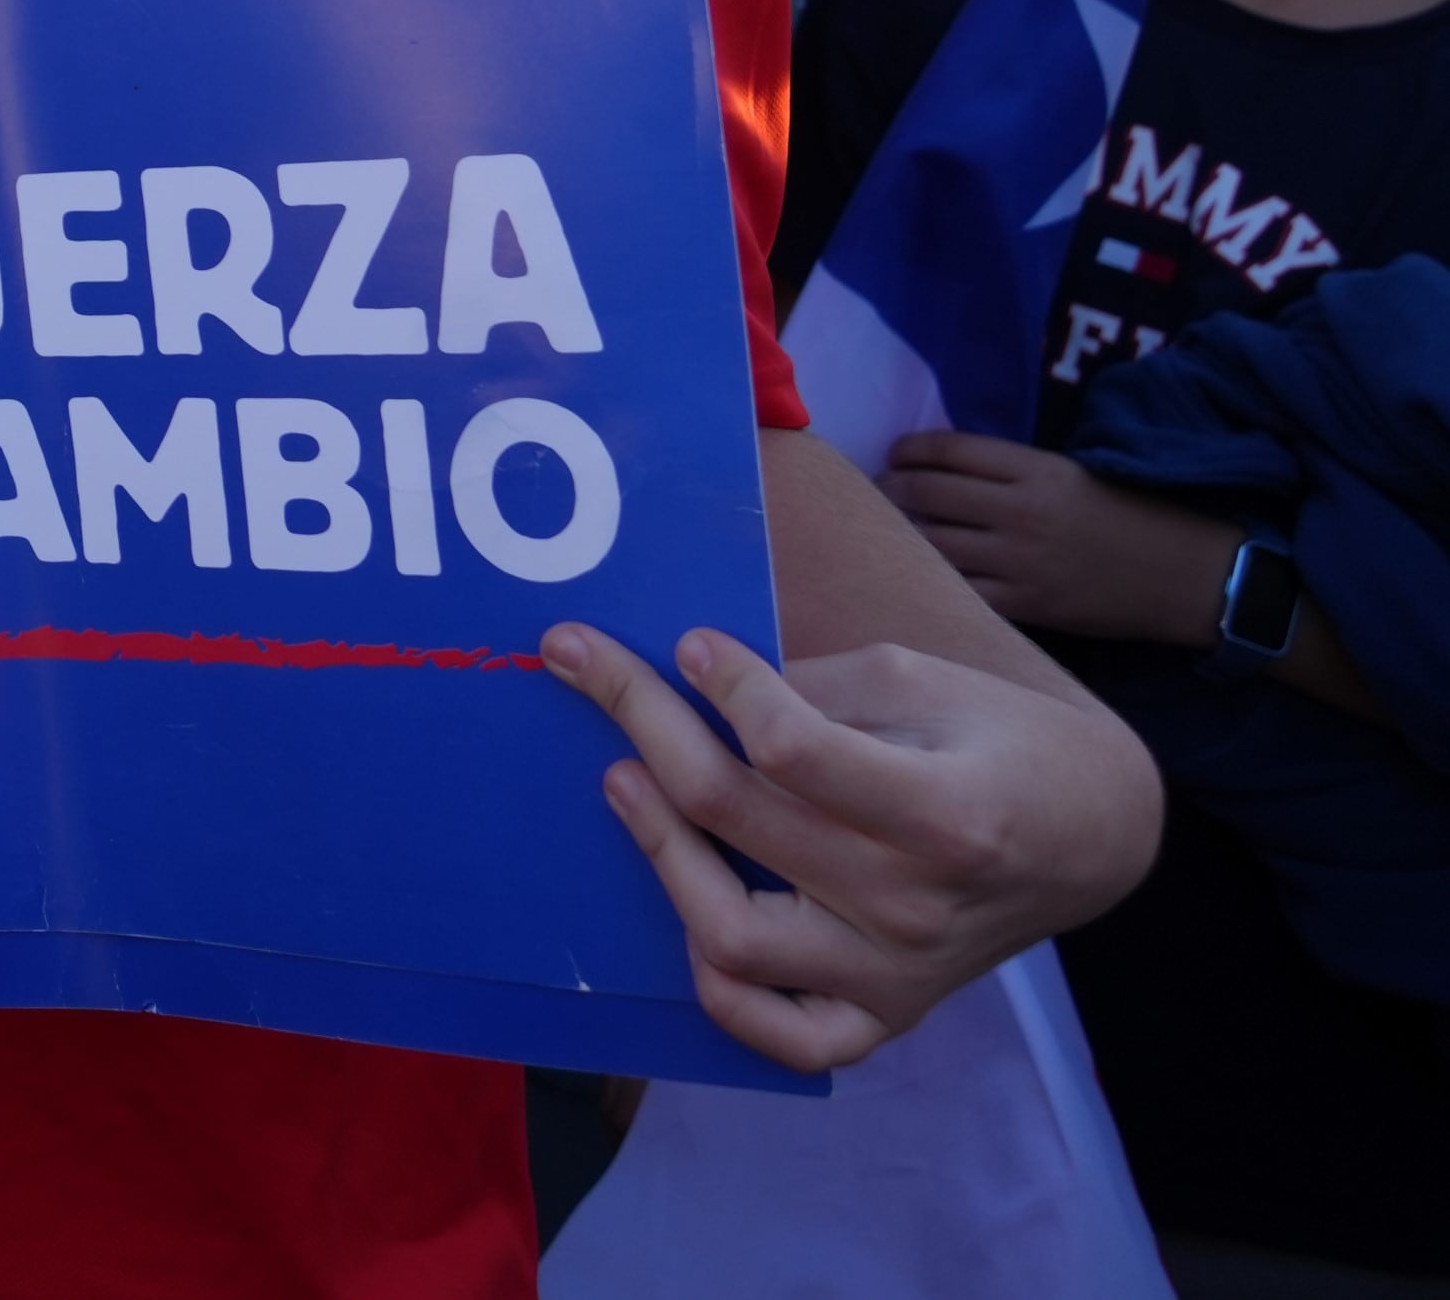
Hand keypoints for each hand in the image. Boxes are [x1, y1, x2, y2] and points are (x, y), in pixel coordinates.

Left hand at [544, 618, 1163, 1071]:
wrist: (1091, 834)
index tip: (690, 642)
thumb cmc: (996, 738)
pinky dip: (721, 992)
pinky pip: (781, 1035)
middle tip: (585, 662)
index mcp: (948, 810)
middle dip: (645, 721)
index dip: (727, 685)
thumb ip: (810, 690)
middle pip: (739, 817)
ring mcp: (896, 975)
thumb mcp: (921, 680)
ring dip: (659, 850)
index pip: (794, 750)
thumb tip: (690, 679)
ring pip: (732, 936)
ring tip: (622, 778)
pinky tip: (686, 920)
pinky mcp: (883, 1016)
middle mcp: (918, 906)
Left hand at [886, 431, 1236, 645]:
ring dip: (899, 534)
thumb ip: (1013, 472)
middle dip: (891, 489)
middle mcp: (1022, 513)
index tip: (896, 454)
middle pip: (928, 493)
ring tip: (886, 531)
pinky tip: (917, 574)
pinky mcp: (1030, 606)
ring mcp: (1023, 562)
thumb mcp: (1075, 474)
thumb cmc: (1134, 517)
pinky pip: (961, 590)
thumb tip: (943, 469)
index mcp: (1037, 471)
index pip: (949, 450)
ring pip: (933, 544)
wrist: (1192, 577)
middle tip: (878, 492)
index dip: (909, 449)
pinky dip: (931, 579)